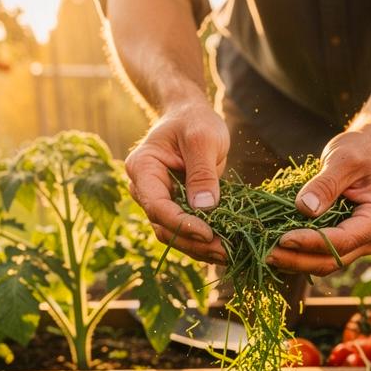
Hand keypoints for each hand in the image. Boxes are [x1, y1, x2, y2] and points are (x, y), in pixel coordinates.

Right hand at [125, 100, 228, 263]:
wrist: (192, 117)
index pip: (157, 206)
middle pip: (164, 226)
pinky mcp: (175, 208)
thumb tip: (204, 207)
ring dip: (199, 248)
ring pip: (174, 235)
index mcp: (143, 169)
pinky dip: (203, 242)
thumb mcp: (203, 139)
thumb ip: (202, 172)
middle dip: (193, 242)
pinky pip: (186, 231)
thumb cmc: (195, 121)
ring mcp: (159, 201)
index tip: (208, 233)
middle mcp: (144, 190)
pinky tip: (225, 248)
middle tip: (224, 251)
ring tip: (228, 253)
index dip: (181, 223)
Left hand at [267, 130, 370, 274]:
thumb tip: (305, 208)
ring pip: (323, 263)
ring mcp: (357, 244)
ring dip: (294, 263)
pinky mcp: (341, 244)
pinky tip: (274, 250)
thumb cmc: (359, 152)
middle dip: (298, 260)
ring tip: (265, 255)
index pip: (344, 240)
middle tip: (267, 254)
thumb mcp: (343, 160)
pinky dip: (296, 256)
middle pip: (333, 259)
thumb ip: (326, 184)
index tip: (284, 239)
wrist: (367, 153)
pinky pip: (318, 256)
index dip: (312, 242)